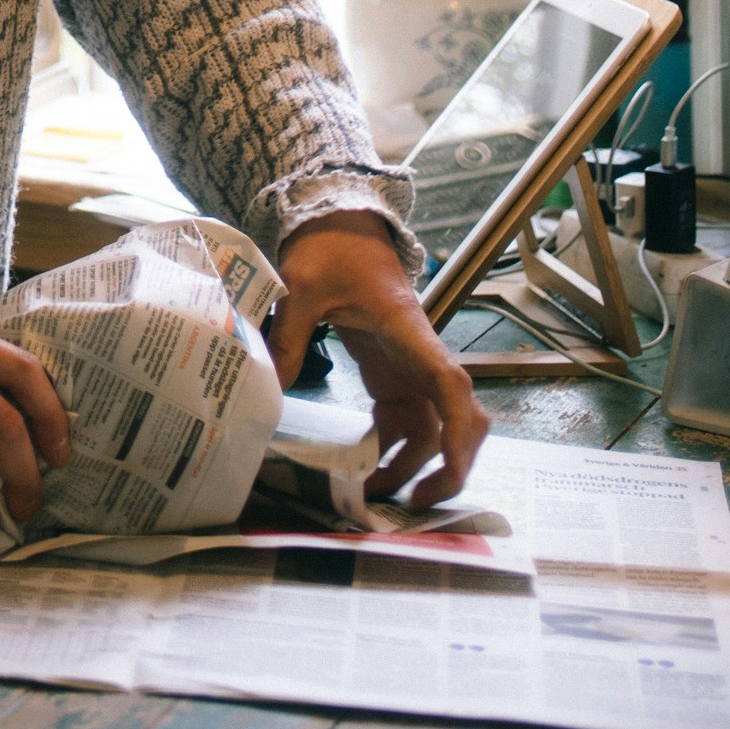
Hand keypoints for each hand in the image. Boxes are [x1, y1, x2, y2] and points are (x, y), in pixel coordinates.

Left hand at [269, 211, 487, 509]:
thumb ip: (288, 335)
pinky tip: (364, 470)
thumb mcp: (300, 285)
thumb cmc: (330, 248)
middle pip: (458, 420)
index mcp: (409, 331)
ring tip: (370, 496)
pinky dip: (393, 451)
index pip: (450, 384)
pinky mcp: (391, 374)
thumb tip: (271, 388)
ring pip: (432, 430)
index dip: (458, 431)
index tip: (450, 469)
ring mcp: (409, 369)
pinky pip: (406, 423)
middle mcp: (420, 356)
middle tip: (412, 505)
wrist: (339, 223)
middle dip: (449, 466)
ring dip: (413, 467)